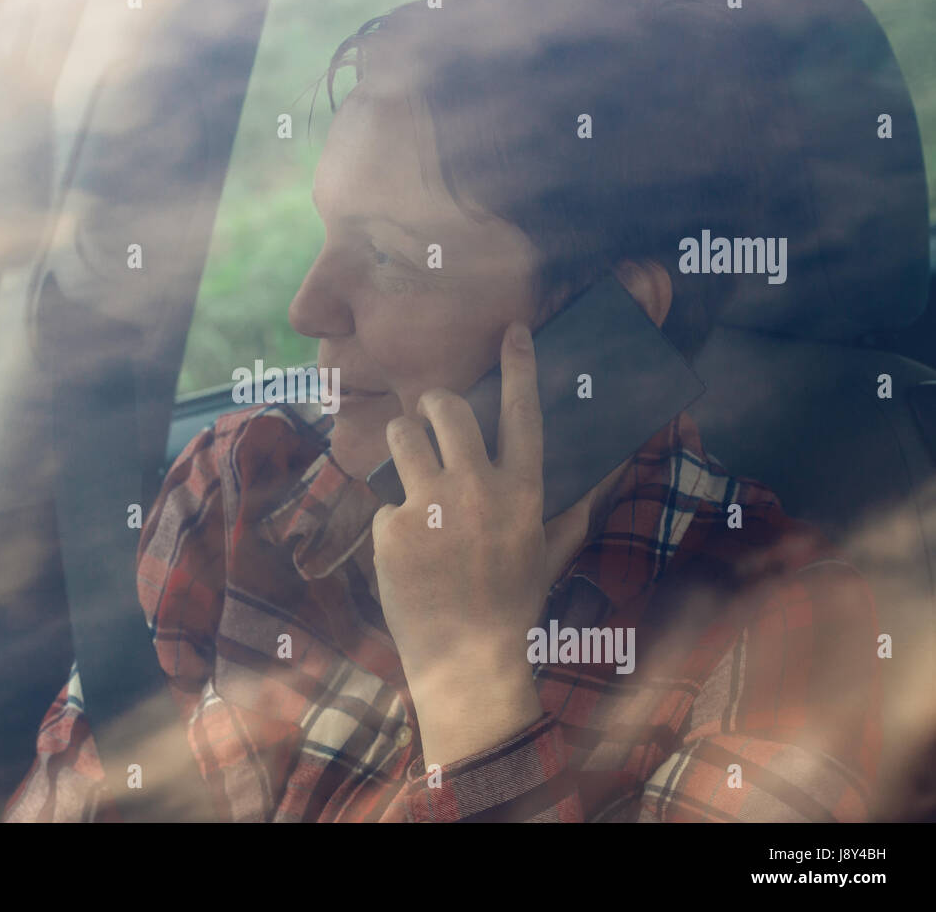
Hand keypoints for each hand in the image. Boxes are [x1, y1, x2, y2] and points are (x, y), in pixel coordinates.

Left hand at [370, 322, 595, 764]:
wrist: (468, 660)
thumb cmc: (513, 604)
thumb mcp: (550, 553)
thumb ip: (575, 507)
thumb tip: (609, 471)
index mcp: (523, 491)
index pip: (522, 412)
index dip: (518, 367)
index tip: (512, 332)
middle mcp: (477, 489)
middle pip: (445, 408)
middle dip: (434, 405)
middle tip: (431, 419)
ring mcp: (431, 506)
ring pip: (401, 435)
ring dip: (402, 442)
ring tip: (411, 472)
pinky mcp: (393, 528)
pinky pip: (384, 501)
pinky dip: (392, 522)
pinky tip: (408, 553)